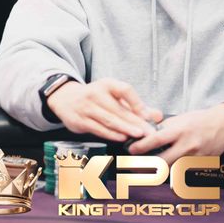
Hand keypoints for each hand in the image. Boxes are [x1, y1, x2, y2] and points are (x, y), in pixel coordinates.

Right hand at [46, 78, 162, 142]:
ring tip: (139, 135)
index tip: (149, 115)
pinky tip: (122, 138)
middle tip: (150, 132)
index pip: (125, 90)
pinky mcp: (80, 120)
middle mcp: (96, 94)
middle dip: (136, 121)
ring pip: (109, 120)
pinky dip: (111, 134)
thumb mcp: (113, 96)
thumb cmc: (96, 98)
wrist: (66, 99)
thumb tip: (157, 115)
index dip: (138, 102)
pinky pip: (98, 128)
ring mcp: (87, 107)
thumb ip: (135, 106)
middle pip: (119, 109)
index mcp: (107, 84)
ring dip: (125, 128)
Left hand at [127, 103, 223, 164]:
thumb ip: (165, 128)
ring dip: (159, 171)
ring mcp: (194, 158)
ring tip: (147, 170)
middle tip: (135, 166)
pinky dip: (173, 171)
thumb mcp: (181, 119)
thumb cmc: (200, 120)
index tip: (131, 150)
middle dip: (147, 166)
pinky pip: (182, 172)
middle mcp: (187, 146)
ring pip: (171, 170)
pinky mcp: (200, 165)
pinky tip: (166, 169)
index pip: (156, 140)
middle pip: (162, 162)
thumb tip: (147, 134)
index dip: (141, 147)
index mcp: (180, 131)